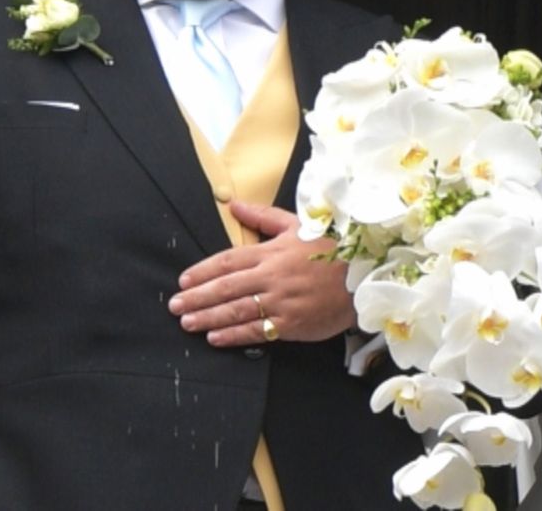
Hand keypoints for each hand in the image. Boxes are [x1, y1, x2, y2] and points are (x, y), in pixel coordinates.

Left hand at [167, 201, 352, 346]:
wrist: (366, 272)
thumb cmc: (332, 246)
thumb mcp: (297, 224)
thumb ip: (262, 216)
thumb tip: (234, 204)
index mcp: (272, 251)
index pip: (228, 261)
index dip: (203, 271)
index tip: (183, 280)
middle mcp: (273, 276)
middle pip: (226, 288)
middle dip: (197, 297)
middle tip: (175, 305)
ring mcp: (283, 301)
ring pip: (237, 310)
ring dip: (209, 317)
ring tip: (187, 323)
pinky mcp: (293, 323)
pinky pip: (258, 331)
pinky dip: (234, 335)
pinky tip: (215, 338)